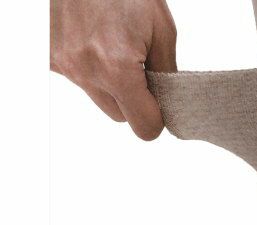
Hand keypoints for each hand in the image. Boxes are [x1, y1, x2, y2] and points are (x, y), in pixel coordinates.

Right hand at [50, 0, 176, 139]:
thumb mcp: (161, 29)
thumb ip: (167, 74)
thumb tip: (169, 103)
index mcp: (116, 69)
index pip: (145, 127)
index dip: (157, 117)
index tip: (160, 101)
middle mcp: (85, 72)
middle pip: (121, 116)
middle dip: (134, 100)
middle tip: (139, 67)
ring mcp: (63, 65)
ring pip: (100, 99)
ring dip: (112, 84)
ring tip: (115, 48)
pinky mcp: (50, 58)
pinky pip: (80, 79)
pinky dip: (92, 68)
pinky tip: (95, 41)